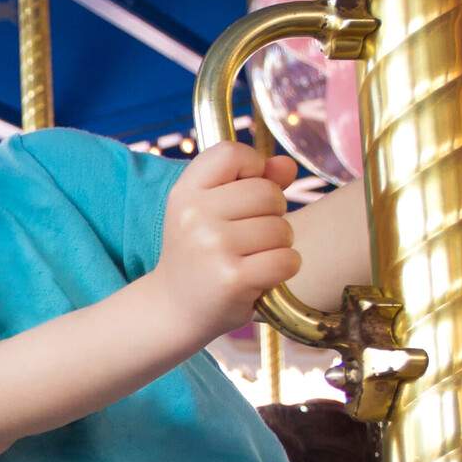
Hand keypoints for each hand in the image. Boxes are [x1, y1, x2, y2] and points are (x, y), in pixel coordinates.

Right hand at [154, 143, 300, 339]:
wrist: (173, 308)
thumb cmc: (199, 254)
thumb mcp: (211, 210)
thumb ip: (252, 181)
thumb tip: (288, 166)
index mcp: (185, 192)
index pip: (232, 153)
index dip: (252, 168)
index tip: (243, 193)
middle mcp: (194, 215)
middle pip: (268, 192)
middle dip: (271, 214)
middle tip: (247, 236)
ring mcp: (212, 247)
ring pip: (281, 228)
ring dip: (277, 245)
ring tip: (249, 258)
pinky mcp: (233, 278)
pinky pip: (286, 259)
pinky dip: (283, 269)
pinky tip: (260, 276)